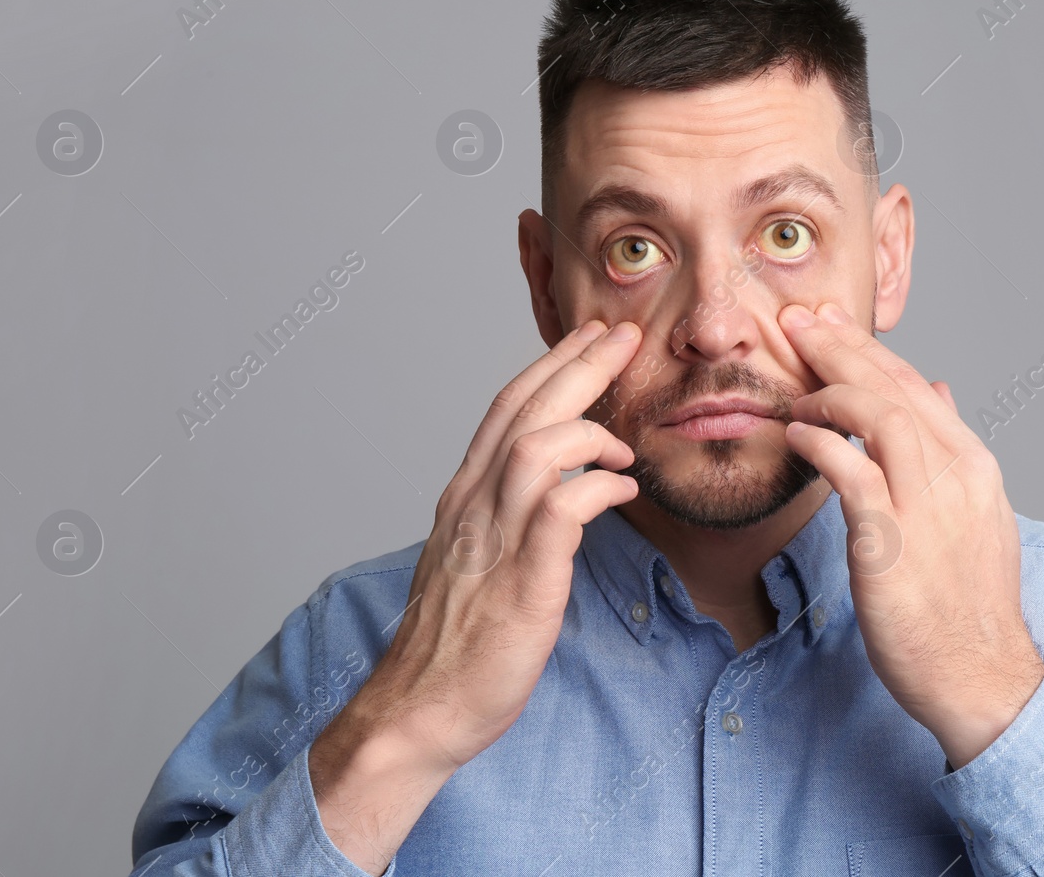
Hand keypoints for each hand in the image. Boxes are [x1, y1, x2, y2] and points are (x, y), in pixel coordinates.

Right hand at [308, 319, 642, 871]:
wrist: (418, 709)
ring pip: (539, 445)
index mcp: (464, 496)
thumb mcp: (476, 561)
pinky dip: (597, 489)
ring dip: (589, 425)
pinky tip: (622, 491)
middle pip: (526, 409)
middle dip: (579, 364)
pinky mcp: (522, 579)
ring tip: (625, 435)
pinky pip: (563, 510)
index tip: (590, 338)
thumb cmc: (453, 644)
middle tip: (625, 334)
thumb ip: (506, 518)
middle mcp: (473, 504)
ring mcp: (493, 538)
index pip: (507, 408)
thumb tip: (553, 495)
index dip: (551, 366)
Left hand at [778, 301, 1043, 768]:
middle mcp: (957, 477)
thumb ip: (950, 452)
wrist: (981, 678)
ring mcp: (928, 510)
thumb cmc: (966, 603)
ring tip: (793, 391)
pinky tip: (794, 435)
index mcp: (974, 466)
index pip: (916, 386)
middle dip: (841, 347)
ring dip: (831, 392)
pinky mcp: (893, 545)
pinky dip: (821, 445)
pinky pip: (854, 475)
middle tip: (795, 321)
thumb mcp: (974, 515)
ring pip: (881, 418)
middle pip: (895, 389)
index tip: (826, 324)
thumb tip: (939, 390)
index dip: (866, 350)